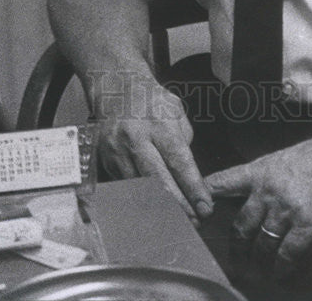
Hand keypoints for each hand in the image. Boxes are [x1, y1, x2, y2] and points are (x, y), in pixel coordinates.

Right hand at [95, 75, 212, 220]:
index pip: (179, 161)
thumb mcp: (175, 111)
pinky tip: (155, 209)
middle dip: (178, 206)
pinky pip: (126, 188)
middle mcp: (135, 140)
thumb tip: (189, 175)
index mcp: (158, 124)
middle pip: (157, 181)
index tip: (206, 207)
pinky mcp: (105, 164)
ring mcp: (117, 153)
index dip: (193, 188)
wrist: (115, 89)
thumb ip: (183, 141)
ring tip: (179, 220)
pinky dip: (142, 200)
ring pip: (140, 190)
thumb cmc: (151, 101)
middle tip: (196, 221)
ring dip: (160, 208)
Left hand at [206, 120, 311, 279]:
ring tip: (259, 271)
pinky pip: (286, 254)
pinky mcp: (310, 224)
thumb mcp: (294, 156)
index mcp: (264, 167)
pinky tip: (282, 273)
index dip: (204, 199)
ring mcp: (288, 206)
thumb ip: (273, 177)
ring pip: (261, 243)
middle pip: (239, 224)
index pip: (222, 183)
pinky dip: (282, 268)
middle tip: (235, 260)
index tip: (195, 215)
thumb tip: (261, 199)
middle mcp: (270, 187)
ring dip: (259, 261)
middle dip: (236, 246)